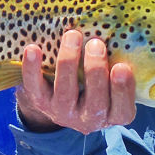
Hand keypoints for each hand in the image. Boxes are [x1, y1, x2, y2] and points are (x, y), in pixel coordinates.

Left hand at [16, 30, 135, 133]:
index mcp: (113, 114)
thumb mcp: (112, 81)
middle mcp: (89, 119)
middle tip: (96, 44)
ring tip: (72, 36)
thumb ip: (117, 67)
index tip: (122, 67)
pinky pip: (34, 86)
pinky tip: (33, 49)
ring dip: (69, 62)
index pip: (122, 110)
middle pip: (95, 102)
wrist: (59, 97)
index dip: (122, 90)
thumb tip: (122, 37)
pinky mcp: (40, 102)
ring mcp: (62, 112)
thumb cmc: (95, 82)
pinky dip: (32, 68)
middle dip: (95, 71)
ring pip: (66, 92)